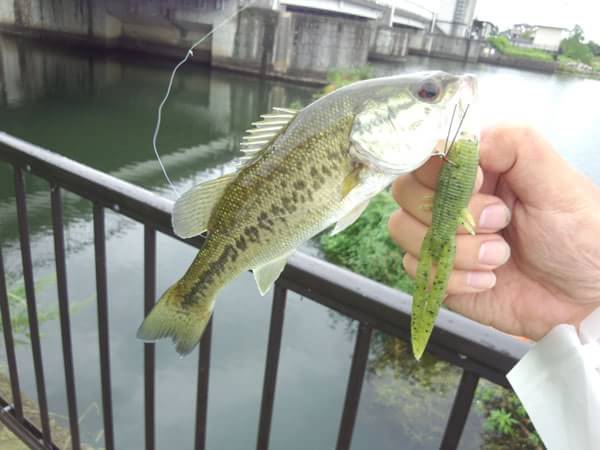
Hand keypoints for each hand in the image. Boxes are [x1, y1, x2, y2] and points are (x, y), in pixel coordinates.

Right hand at [388, 125, 599, 339]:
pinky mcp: (438, 272)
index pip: (428, 155)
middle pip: (405, 191)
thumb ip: (516, 147)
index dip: (441, 171)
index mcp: (479, 169)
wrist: (585, 299)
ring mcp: (442, 237)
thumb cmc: (581, 237)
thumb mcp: (558, 183)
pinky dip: (455, 279)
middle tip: (499, 222)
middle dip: (448, 212)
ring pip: (403, 230)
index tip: (479, 184)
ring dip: (455, 249)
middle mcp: (452, 199)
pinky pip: (416, 270)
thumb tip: (463, 141)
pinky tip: (490, 281)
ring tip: (499, 257)